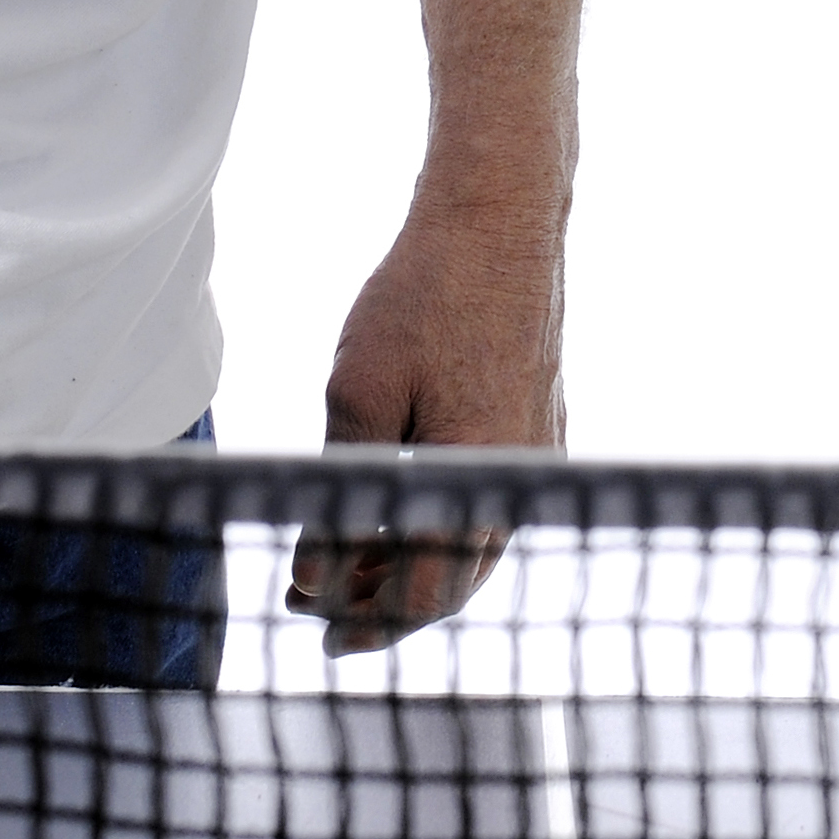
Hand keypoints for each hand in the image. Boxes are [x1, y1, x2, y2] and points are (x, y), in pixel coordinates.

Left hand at [285, 203, 565, 656]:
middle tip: (310, 608)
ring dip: (405, 569)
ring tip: (340, 569)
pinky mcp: (535, 431)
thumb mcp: (360, 393)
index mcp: (477, 480)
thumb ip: (342, 490)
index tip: (304, 612)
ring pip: (470, 552)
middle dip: (378, 607)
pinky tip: (390, 515)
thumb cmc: (429, 295)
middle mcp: (518, 483)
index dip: (360, 618)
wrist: (499, 220)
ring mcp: (534, 458)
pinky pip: (485, 510)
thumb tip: (315, 574)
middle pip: (451, 588)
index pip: (423, 595)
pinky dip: (435, 529)